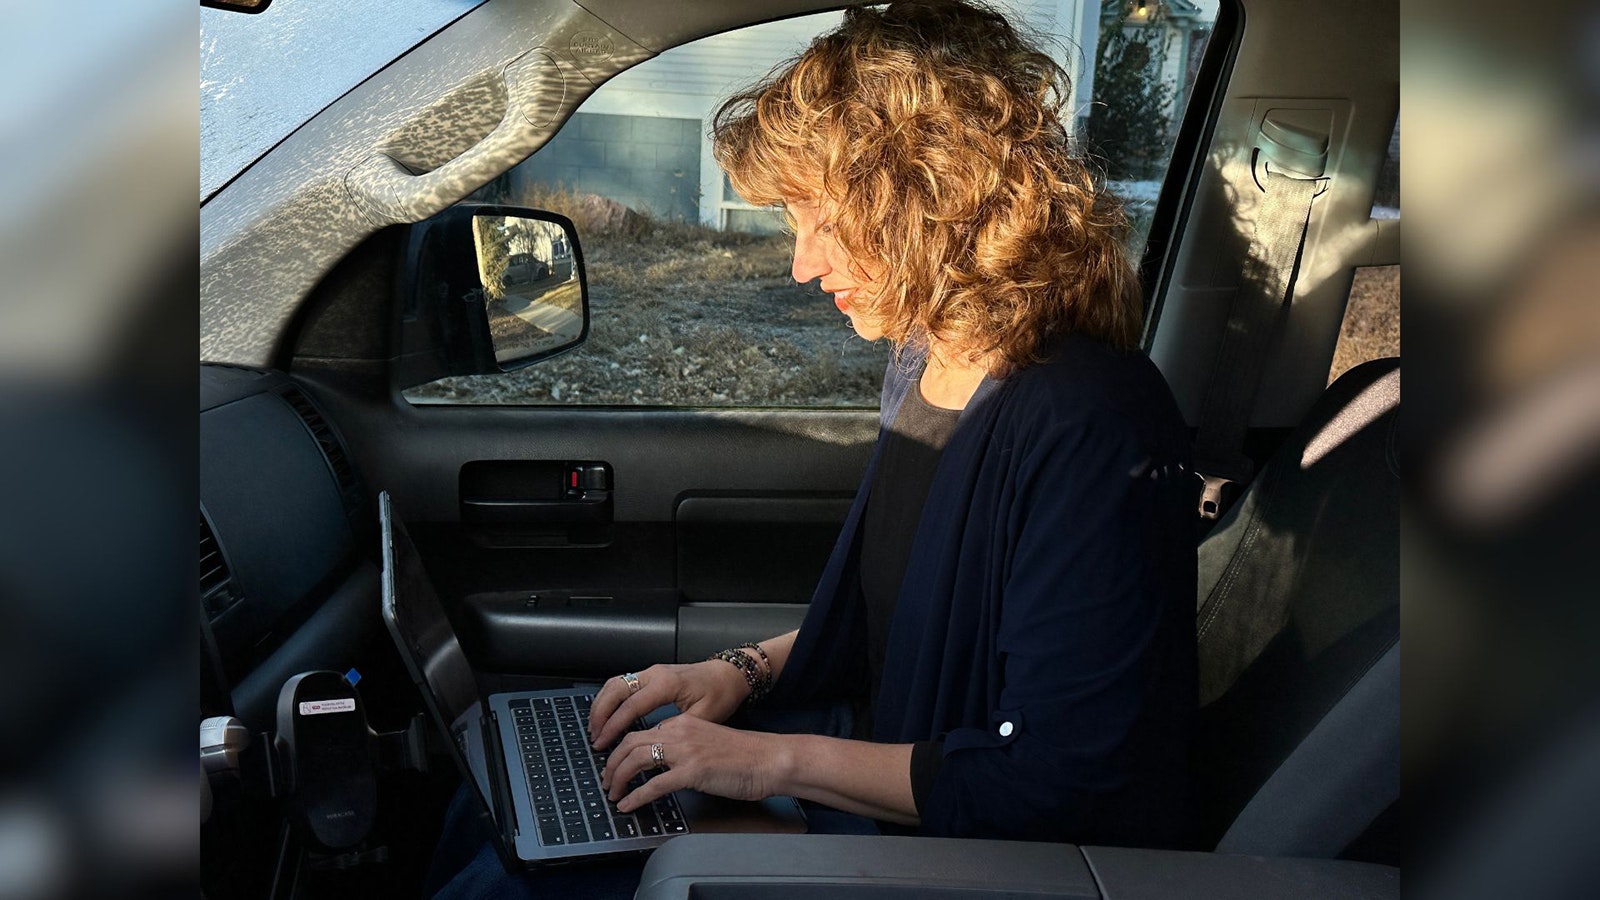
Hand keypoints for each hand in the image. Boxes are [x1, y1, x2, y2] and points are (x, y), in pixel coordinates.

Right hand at [587, 660, 749, 749]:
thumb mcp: (704, 717)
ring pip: (615, 683)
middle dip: (600, 714)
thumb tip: (653, 744)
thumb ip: (677, 728)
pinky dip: (610, 698)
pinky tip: (607, 714)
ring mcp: (652, 672)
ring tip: (596, 729)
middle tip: (595, 738)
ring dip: (602, 705)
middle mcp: (655, 674)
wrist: (729, 675)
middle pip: (615, 689)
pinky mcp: (652, 674)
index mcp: (667, 684)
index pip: (631, 706)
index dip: (613, 726)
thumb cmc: (721, 694)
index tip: (603, 743)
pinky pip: (622, 683)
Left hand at [600, 714, 786, 812]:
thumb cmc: (745, 756)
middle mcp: (680, 732)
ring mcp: (685, 751)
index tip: (615, 764)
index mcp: (683, 723)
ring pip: (636, 759)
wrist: (769, 760)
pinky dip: (635, 796)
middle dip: (612, 763)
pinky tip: (628, 805)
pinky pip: (653, 785)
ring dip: (618, 778)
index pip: (641, 733)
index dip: (622, 750)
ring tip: (613, 793)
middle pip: (630, 743)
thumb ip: (683, 748)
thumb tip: (661, 766)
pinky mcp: (692, 772)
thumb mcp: (707, 743)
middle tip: (606, 780)